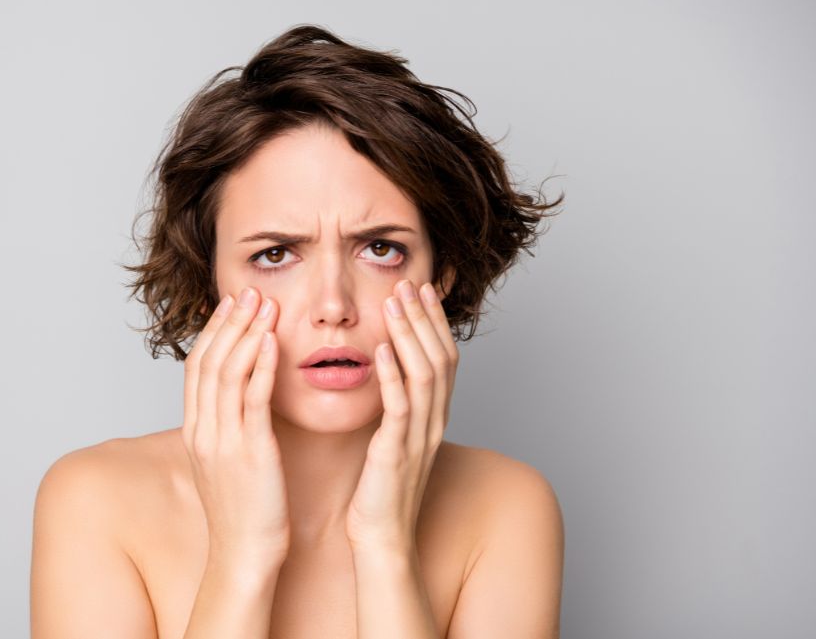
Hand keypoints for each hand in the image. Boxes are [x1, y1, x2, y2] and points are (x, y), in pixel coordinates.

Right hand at [182, 287, 289, 566]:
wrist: (244, 555)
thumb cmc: (244, 512)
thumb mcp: (226, 463)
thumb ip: (228, 428)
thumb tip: (239, 401)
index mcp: (196, 432)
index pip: (198, 368)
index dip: (214, 332)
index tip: (232, 305)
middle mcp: (203, 431)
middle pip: (208, 362)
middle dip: (229, 323)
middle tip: (249, 292)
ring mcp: (222, 440)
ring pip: (227, 373)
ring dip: (246, 334)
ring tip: (263, 304)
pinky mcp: (249, 452)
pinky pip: (251, 399)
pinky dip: (260, 366)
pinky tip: (272, 341)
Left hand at [345, 279, 458, 553]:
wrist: (382, 539)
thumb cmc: (381, 491)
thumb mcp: (394, 440)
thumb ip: (396, 407)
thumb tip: (386, 372)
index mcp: (432, 418)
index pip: (443, 358)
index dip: (433, 322)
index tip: (419, 290)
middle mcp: (433, 423)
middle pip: (440, 358)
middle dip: (425, 318)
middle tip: (409, 283)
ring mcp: (418, 437)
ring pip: (424, 375)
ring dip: (409, 335)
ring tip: (394, 304)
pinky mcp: (396, 453)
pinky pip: (399, 407)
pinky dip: (391, 375)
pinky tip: (379, 350)